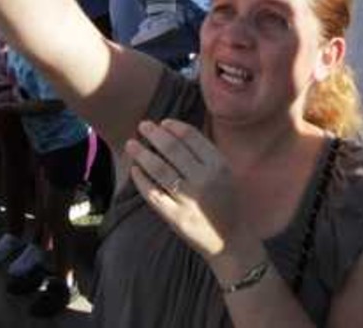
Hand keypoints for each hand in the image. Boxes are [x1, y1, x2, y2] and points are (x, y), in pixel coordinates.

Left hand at [125, 119, 250, 260]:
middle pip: (173, 149)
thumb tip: (173, 132)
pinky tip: (135, 170)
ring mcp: (190, 200)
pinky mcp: (176, 217)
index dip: (174, 127)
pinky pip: (153, 194)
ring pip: (160, 170)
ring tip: (131, 144)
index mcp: (219, 166)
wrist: (231, 240)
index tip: (162, 122)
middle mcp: (205, 180)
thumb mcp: (225, 173)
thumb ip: (204, 155)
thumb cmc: (226, 202)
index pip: (192, 137)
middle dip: (155, 134)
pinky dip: (141, 180)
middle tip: (142, 125)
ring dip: (142, 154)